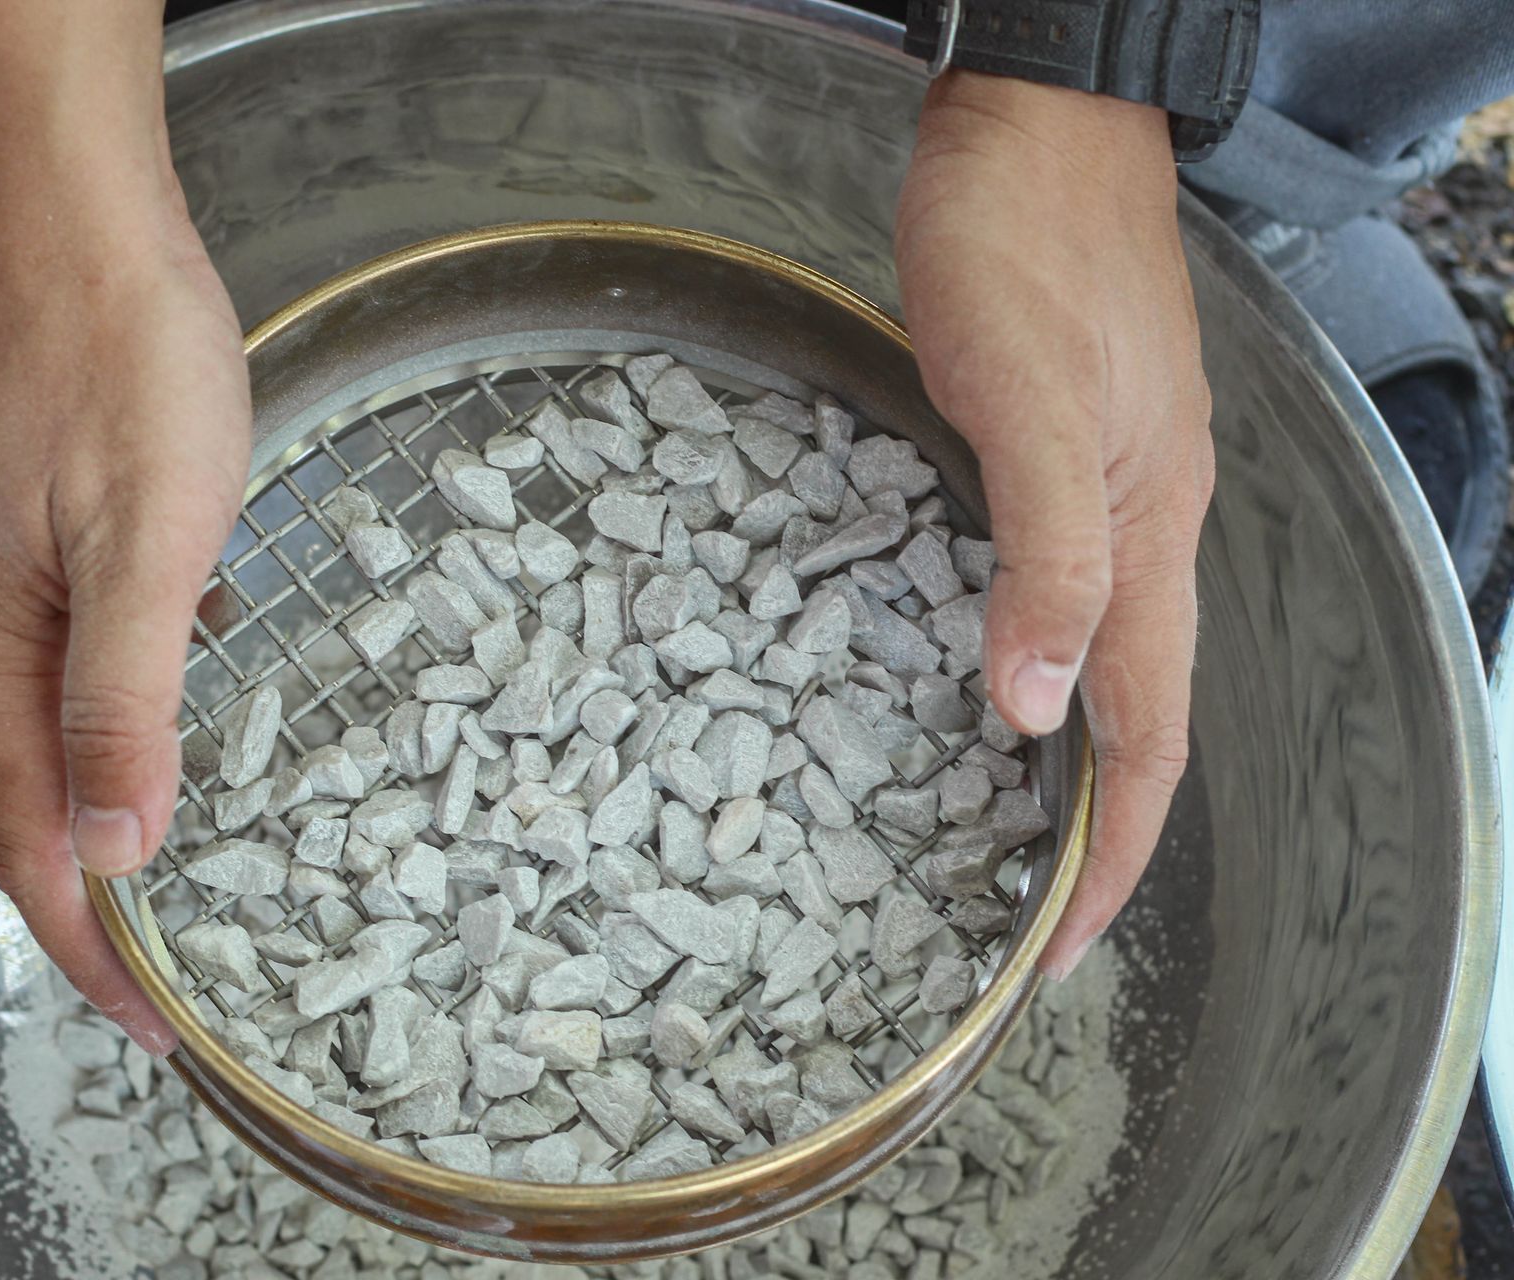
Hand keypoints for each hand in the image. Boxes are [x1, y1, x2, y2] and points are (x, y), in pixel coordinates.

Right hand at [0, 165, 249, 1053]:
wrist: (71, 205)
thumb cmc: (118, 351)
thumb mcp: (152, 539)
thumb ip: (128, 698)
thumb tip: (118, 845)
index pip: (29, 834)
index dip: (85, 940)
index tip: (146, 1018)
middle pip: (2, 791)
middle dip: (70, 887)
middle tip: (143, 961)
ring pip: (12, 718)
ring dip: (69, 797)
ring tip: (139, 851)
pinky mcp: (2, 507)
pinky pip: (30, 644)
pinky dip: (78, 701)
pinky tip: (137, 687)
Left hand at [895, 71, 1213, 977]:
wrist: (1032, 123)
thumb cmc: (1020, 246)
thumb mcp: (1024, 402)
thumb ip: (1043, 552)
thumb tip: (1037, 708)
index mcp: (1152, 531)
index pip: (1151, 733)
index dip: (1113, 849)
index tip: (1063, 944)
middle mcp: (1148, 521)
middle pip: (1141, 707)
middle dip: (1098, 824)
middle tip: (1034, 911)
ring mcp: (1115, 479)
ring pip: (1109, 649)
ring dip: (1073, 750)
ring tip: (1014, 825)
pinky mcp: (1068, 442)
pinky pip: (1069, 582)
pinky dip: (1041, 654)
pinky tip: (994, 663)